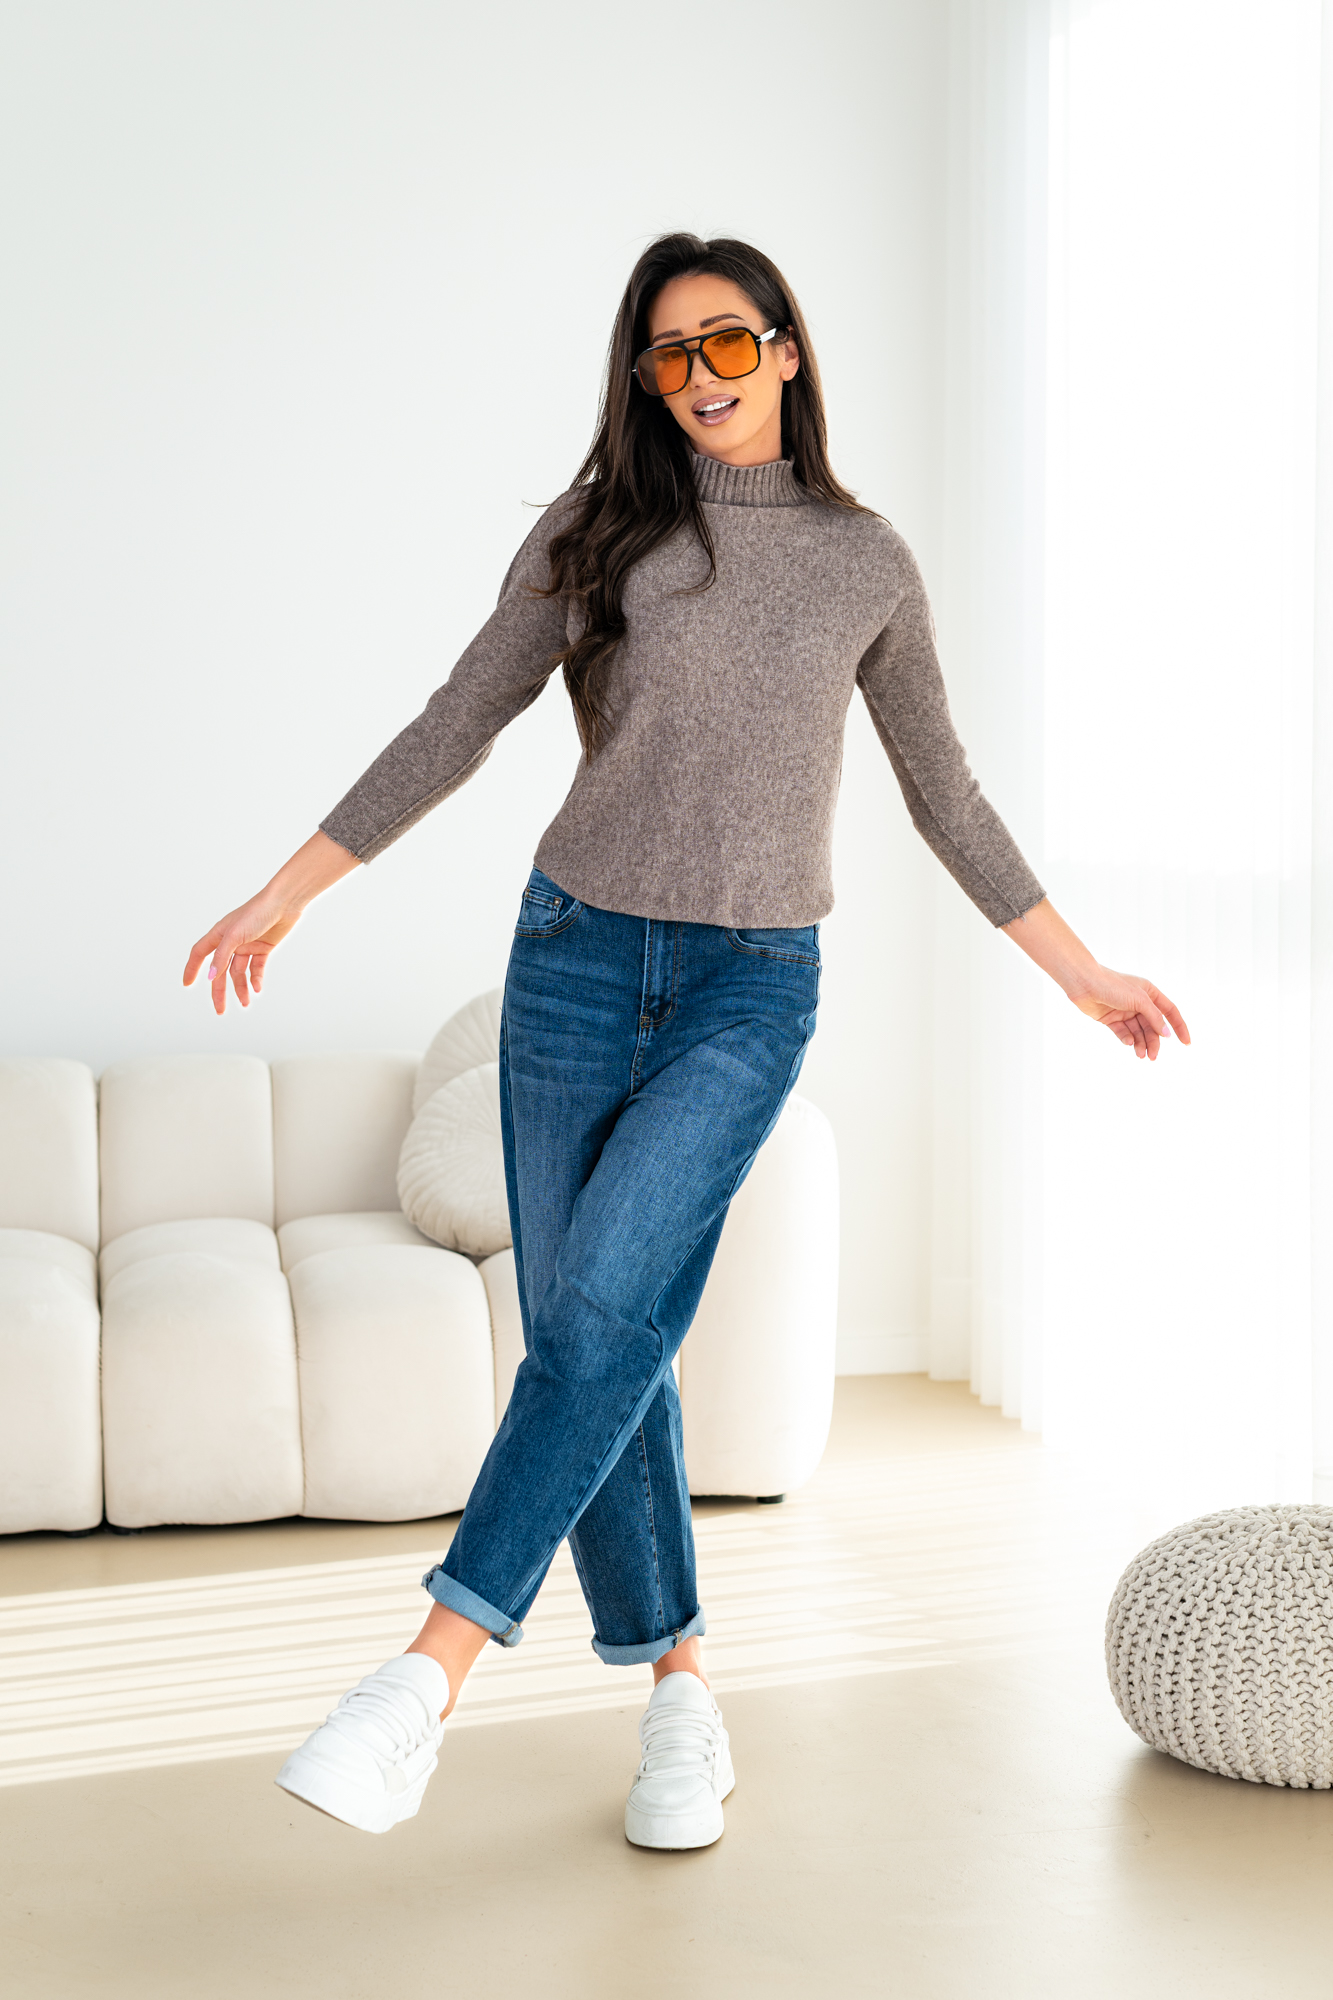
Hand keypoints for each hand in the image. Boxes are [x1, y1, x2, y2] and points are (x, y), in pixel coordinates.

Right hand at [183, 891, 302, 1014]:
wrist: (285, 903)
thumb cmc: (257, 912)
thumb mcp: (235, 935)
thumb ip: (221, 957)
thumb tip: (210, 977)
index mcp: (219, 934)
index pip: (199, 954)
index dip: (192, 968)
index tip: (187, 984)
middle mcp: (231, 941)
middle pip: (221, 971)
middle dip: (220, 990)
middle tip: (221, 1010)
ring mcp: (247, 945)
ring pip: (240, 972)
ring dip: (241, 988)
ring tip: (246, 1003)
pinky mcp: (263, 948)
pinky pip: (256, 968)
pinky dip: (256, 979)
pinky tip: (258, 988)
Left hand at [1002, 898, 1190, 1060]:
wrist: (1083, 983)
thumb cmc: (1112, 986)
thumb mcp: (1139, 1000)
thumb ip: (1154, 1017)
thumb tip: (1166, 1033)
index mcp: (1149, 993)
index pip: (1170, 1012)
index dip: (1179, 1027)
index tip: (1187, 1043)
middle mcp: (1138, 1002)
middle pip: (1153, 1026)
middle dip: (1154, 1041)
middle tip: (1153, 1057)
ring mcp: (1124, 1011)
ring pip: (1138, 1031)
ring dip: (1141, 1044)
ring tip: (1141, 1055)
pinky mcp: (1110, 1018)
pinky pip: (1123, 1032)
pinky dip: (1127, 1039)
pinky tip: (1129, 1044)